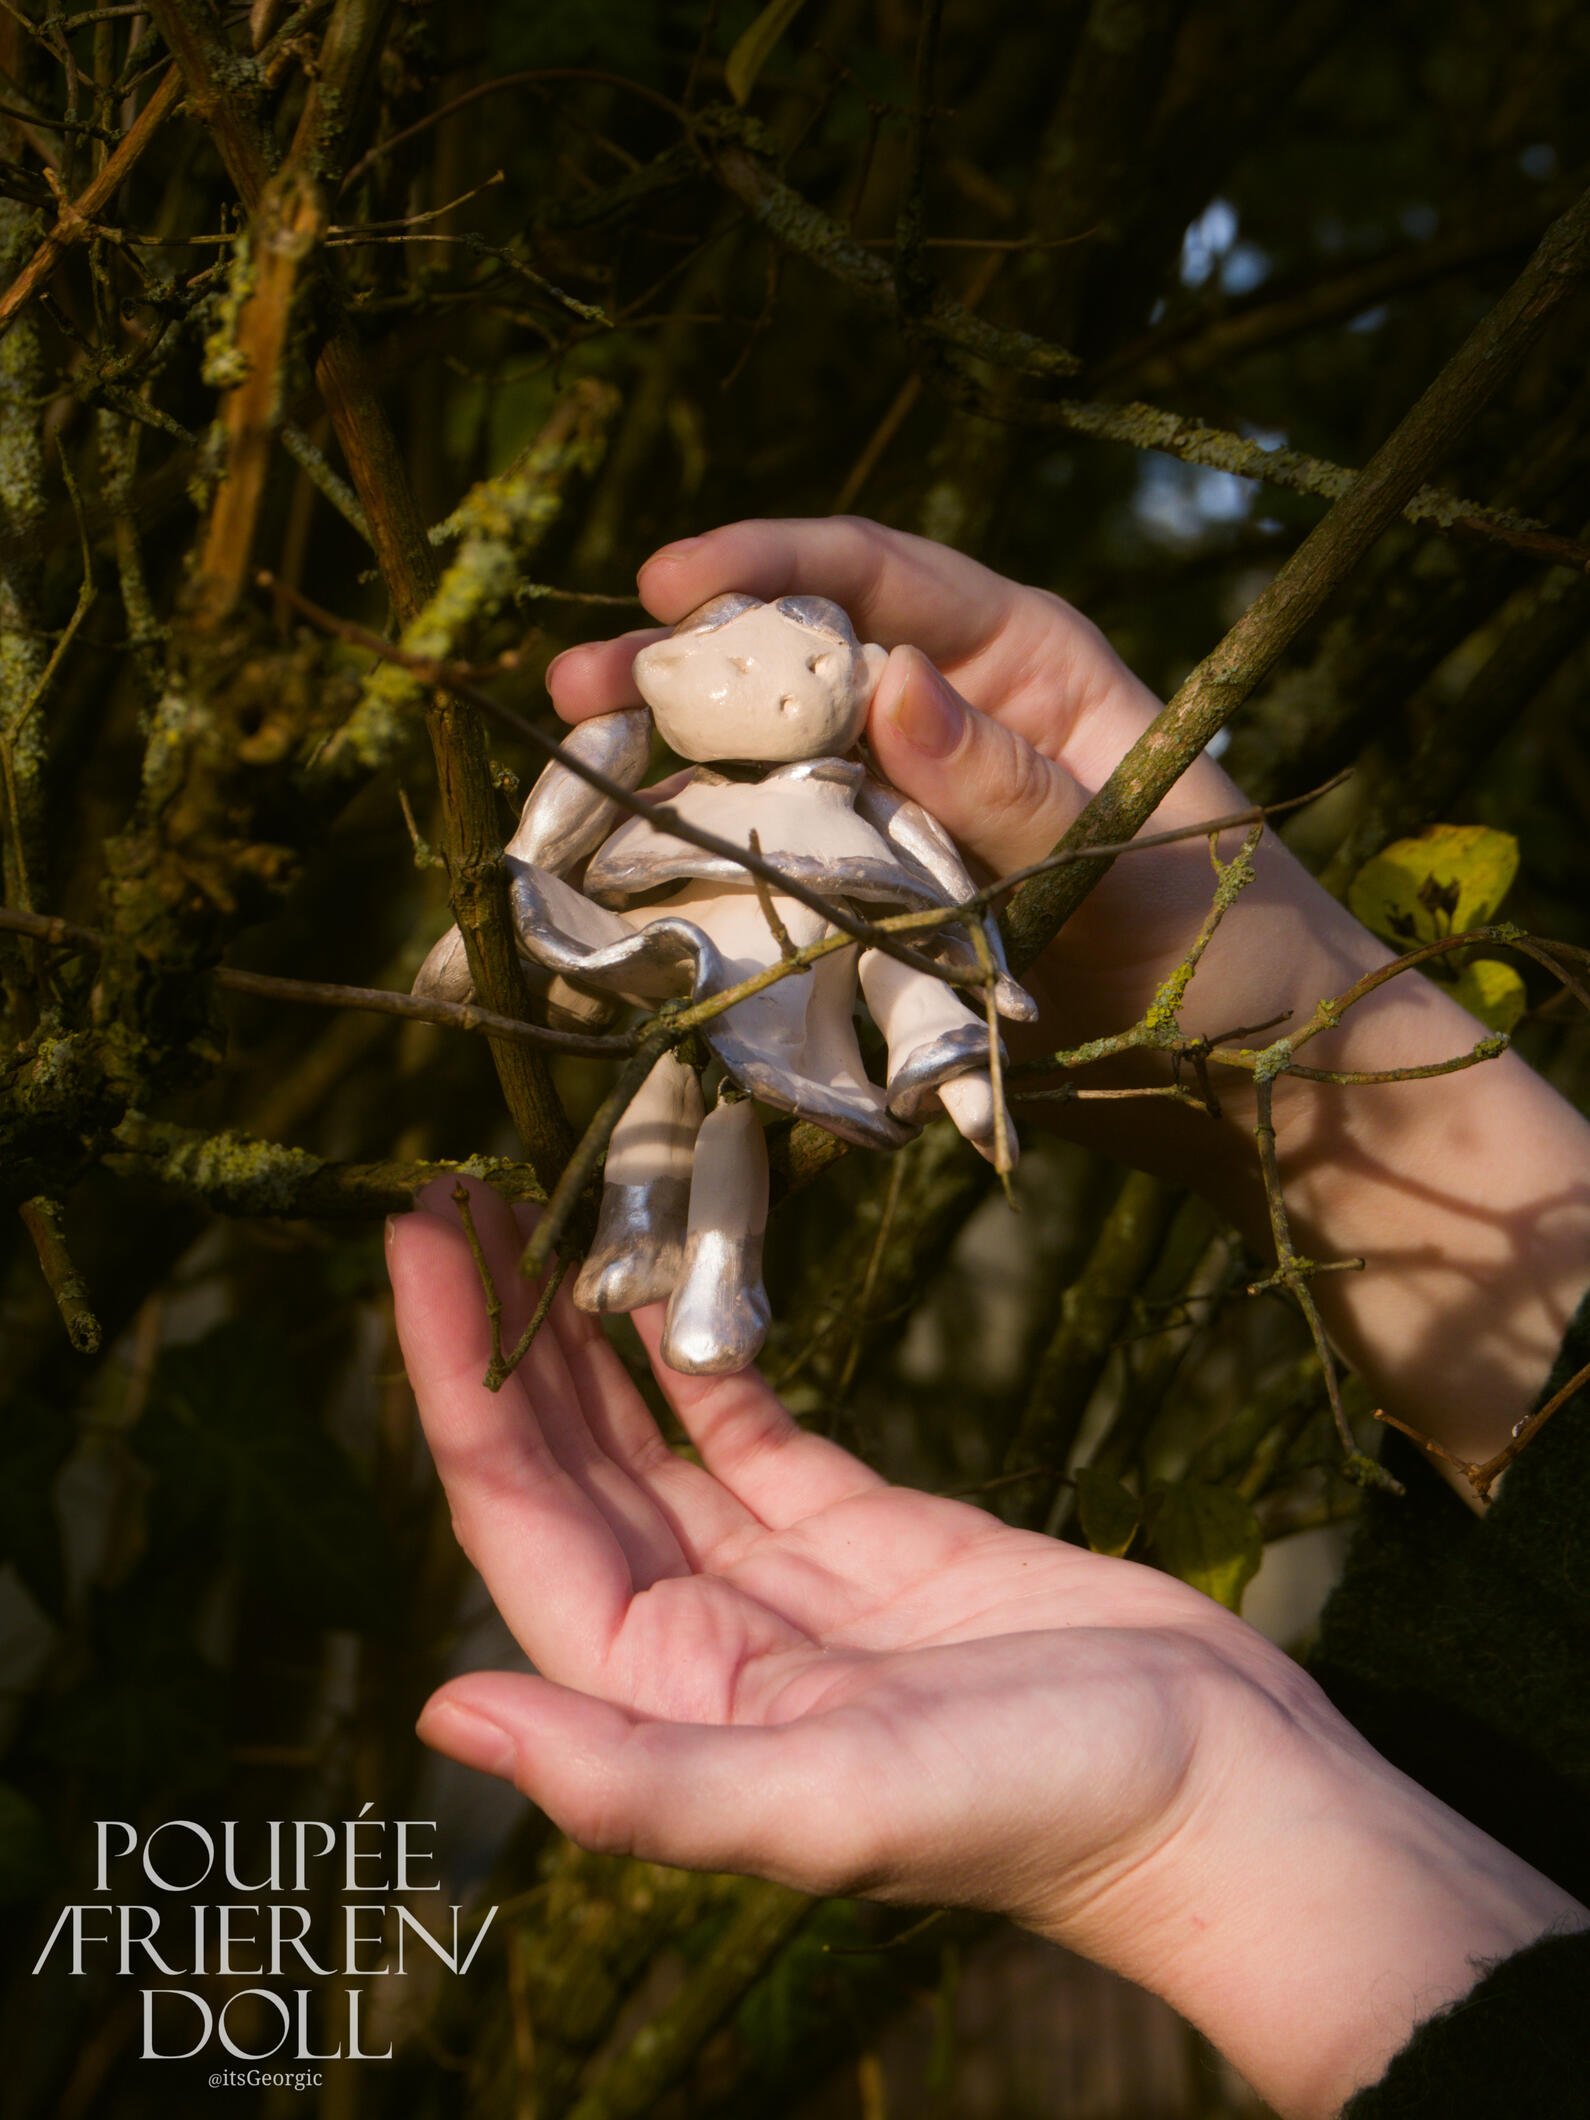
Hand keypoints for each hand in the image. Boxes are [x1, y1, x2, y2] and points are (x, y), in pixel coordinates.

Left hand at [391, 1180, 1584, 2118]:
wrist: (1223, 1790)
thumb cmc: (1044, 1809)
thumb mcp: (832, 1803)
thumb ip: (635, 1778)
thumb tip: (442, 1711)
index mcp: (662, 1696)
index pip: (518, 1514)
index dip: (456, 1378)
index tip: (420, 1243)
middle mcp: (695, 1641)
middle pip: (564, 1461)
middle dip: (500, 1330)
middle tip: (454, 1189)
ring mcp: (778, 1581)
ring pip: (647, 1434)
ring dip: (583, 1329)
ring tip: (531, 1212)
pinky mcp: (864, 1532)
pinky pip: (750, 1423)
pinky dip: (699, 1351)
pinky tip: (653, 1279)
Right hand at [547, 518, 1589, 1463]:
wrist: (1250, 1089)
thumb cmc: (1231, 947)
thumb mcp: (1131, 855)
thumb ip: (1013, 782)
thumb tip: (893, 685)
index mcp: (1018, 666)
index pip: (877, 575)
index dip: (765, 566)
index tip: (666, 586)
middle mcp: (945, 727)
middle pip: (794, 672)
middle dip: (682, 674)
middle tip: (573, 690)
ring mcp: (904, 825)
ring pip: (768, 778)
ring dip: (672, 781)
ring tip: (572, 795)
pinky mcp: (882, 918)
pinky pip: (782, 883)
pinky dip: (709, 884)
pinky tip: (628, 895)